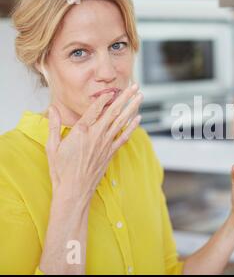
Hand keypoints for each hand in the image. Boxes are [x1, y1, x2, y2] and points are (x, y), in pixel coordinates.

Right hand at [46, 84, 142, 203]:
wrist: (74, 190)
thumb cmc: (61, 170)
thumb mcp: (52, 146)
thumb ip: (54, 126)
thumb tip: (52, 109)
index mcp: (81, 131)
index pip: (95, 109)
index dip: (104, 97)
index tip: (112, 88)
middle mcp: (96, 135)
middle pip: (113, 112)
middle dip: (125, 97)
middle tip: (134, 86)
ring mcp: (105, 144)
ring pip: (122, 121)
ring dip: (132, 107)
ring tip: (140, 96)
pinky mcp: (111, 153)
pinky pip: (124, 137)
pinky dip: (132, 127)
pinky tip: (138, 118)